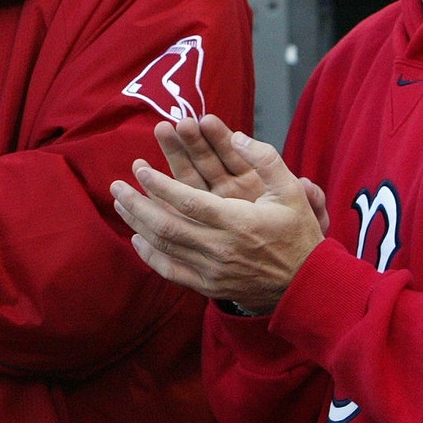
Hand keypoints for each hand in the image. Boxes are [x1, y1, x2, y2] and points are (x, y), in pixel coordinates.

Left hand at [112, 127, 325, 312]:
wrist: (306, 285)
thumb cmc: (297, 233)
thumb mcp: (292, 191)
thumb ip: (266, 160)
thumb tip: (238, 136)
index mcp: (239, 222)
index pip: (188, 201)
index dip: (159, 185)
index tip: (140, 169)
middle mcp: (221, 248)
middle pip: (167, 225)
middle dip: (137, 204)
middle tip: (116, 186)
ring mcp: (213, 271)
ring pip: (165, 247)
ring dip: (138, 224)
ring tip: (120, 205)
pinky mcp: (209, 286)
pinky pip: (171, 271)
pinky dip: (150, 255)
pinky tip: (138, 239)